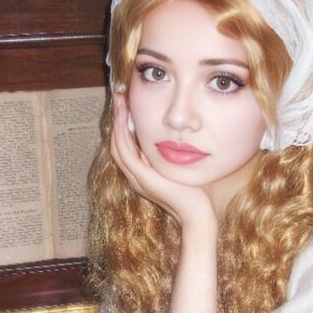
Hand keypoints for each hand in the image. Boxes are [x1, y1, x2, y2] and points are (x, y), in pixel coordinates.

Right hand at [111, 93, 216, 229]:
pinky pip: (126, 153)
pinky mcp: (143, 179)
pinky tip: (125, 118)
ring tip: (119, 102)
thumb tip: (167, 139)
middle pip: (117, 144)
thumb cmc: (193, 194)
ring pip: (118, 146)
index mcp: (141, 175)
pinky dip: (123, 134)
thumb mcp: (175, 169)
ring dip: (117, 122)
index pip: (125, 147)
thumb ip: (168, 158)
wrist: (196, 215)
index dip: (123, 126)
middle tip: (119, 97)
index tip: (126, 105)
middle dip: (116, 119)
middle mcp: (135, 177)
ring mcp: (137, 179)